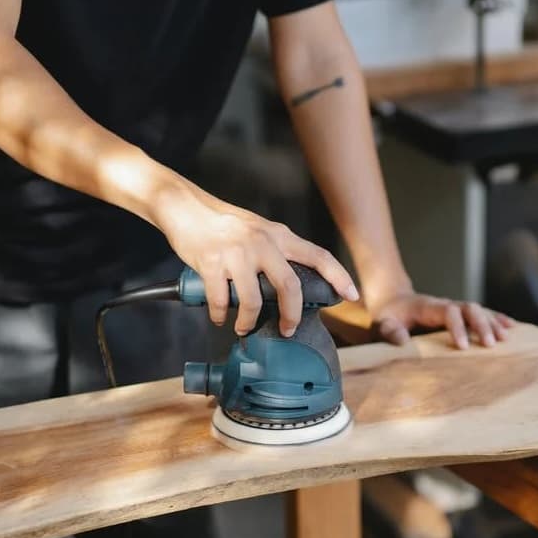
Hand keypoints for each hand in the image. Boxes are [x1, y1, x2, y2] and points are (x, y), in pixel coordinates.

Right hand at [154, 183, 358, 335]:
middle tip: (287, 330)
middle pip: (289, 286)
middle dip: (291, 316)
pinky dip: (220, 315)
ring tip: (243, 327)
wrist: (185, 207)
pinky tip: (220, 316)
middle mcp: (262, 243)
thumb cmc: (222, 223)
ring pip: (253, 300)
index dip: (339, 276)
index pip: (318, 256)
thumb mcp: (258, 230)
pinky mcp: (212, 263)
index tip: (352, 295)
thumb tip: (289, 286)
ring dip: (248, 321)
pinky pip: (221, 300)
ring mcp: (237, 253)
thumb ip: (275, 251)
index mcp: (278, 235)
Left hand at [368, 291, 514, 349]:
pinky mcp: (459, 314)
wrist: (393, 301)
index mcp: (428, 307)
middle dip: (481, 325)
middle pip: (469, 308)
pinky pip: (481, 314)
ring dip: (492, 323)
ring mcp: (454, 308)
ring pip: (478, 310)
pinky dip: (496, 319)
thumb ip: (390, 331)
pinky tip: (510, 327)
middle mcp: (445, 304)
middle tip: (490, 345)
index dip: (457, 327)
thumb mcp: (382, 323)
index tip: (462, 347)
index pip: (449, 312)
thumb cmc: (388, 315)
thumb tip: (402, 341)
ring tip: (505, 339)